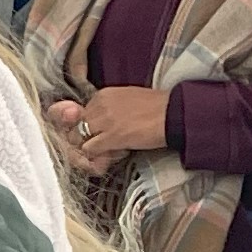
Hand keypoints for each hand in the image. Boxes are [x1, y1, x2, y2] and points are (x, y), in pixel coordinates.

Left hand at [46, 86, 170, 178]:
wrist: (174, 112)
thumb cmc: (157, 107)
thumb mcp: (127, 100)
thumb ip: (110, 109)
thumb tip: (101, 126)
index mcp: (103, 95)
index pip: (82, 114)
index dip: (90, 128)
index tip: (100, 134)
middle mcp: (100, 105)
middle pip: (77, 127)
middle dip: (86, 139)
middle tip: (101, 146)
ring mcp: (104, 121)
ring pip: (79, 139)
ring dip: (90, 148)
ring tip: (107, 150)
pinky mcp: (112, 136)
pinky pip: (90, 149)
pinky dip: (97, 155)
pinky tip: (112, 154)